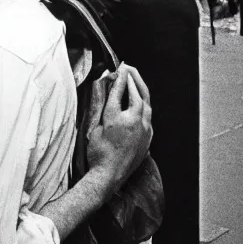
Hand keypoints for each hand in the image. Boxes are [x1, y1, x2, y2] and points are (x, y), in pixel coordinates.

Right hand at [85, 64, 152, 194]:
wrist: (109, 176)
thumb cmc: (97, 154)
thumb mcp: (92, 128)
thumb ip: (99, 108)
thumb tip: (102, 91)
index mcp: (116, 118)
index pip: (119, 91)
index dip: (119, 78)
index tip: (119, 68)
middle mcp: (134, 121)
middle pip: (138, 94)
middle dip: (133, 78)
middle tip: (128, 68)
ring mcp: (144, 129)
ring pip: (147, 104)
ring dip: (141, 90)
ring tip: (136, 80)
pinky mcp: (148, 137)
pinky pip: (149, 115)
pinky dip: (144, 104)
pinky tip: (140, 102)